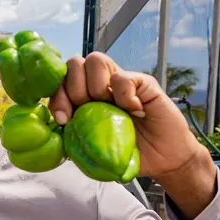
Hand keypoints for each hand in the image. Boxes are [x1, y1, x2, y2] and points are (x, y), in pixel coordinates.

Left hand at [49, 52, 216, 217]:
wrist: (163, 160)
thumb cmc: (127, 153)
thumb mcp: (94, 150)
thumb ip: (74, 137)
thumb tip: (58, 126)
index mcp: (83, 98)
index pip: (60, 80)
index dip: (57, 96)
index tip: (64, 119)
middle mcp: (100, 83)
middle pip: (74, 63)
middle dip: (74, 89)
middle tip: (88, 112)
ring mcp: (120, 80)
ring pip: (95, 60)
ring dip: (96, 86)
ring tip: (110, 108)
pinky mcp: (142, 82)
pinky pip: (123, 77)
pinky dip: (124, 96)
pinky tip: (134, 112)